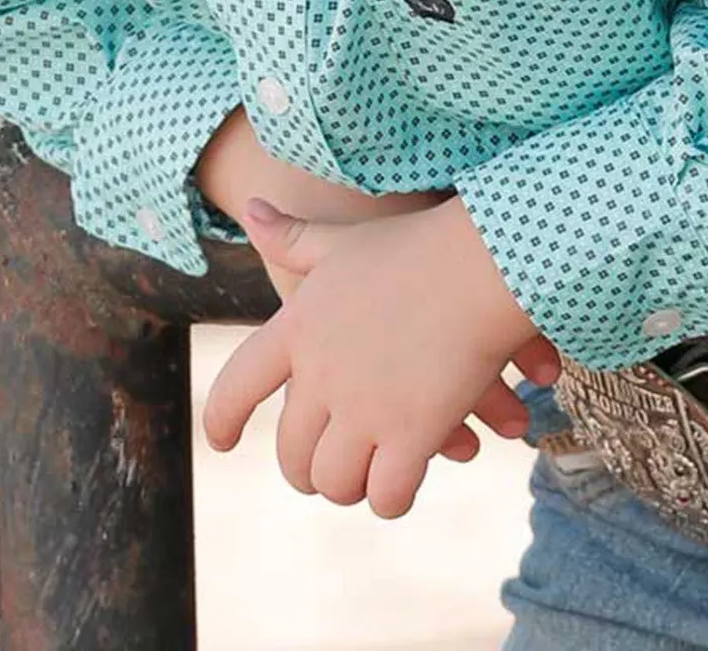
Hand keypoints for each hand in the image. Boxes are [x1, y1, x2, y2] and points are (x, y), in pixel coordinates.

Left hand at [202, 196, 558, 516]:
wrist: (485, 263)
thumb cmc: (419, 246)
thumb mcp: (346, 239)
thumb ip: (294, 237)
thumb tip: (250, 208)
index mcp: (298, 329)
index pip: (238, 385)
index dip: (221, 418)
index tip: (221, 442)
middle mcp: (321, 375)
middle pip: (293, 452)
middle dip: (306, 470)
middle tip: (321, 474)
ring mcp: (364, 409)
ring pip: (336, 482)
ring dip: (349, 488)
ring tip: (363, 483)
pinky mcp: (410, 435)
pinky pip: (386, 495)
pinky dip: (392, 499)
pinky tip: (402, 488)